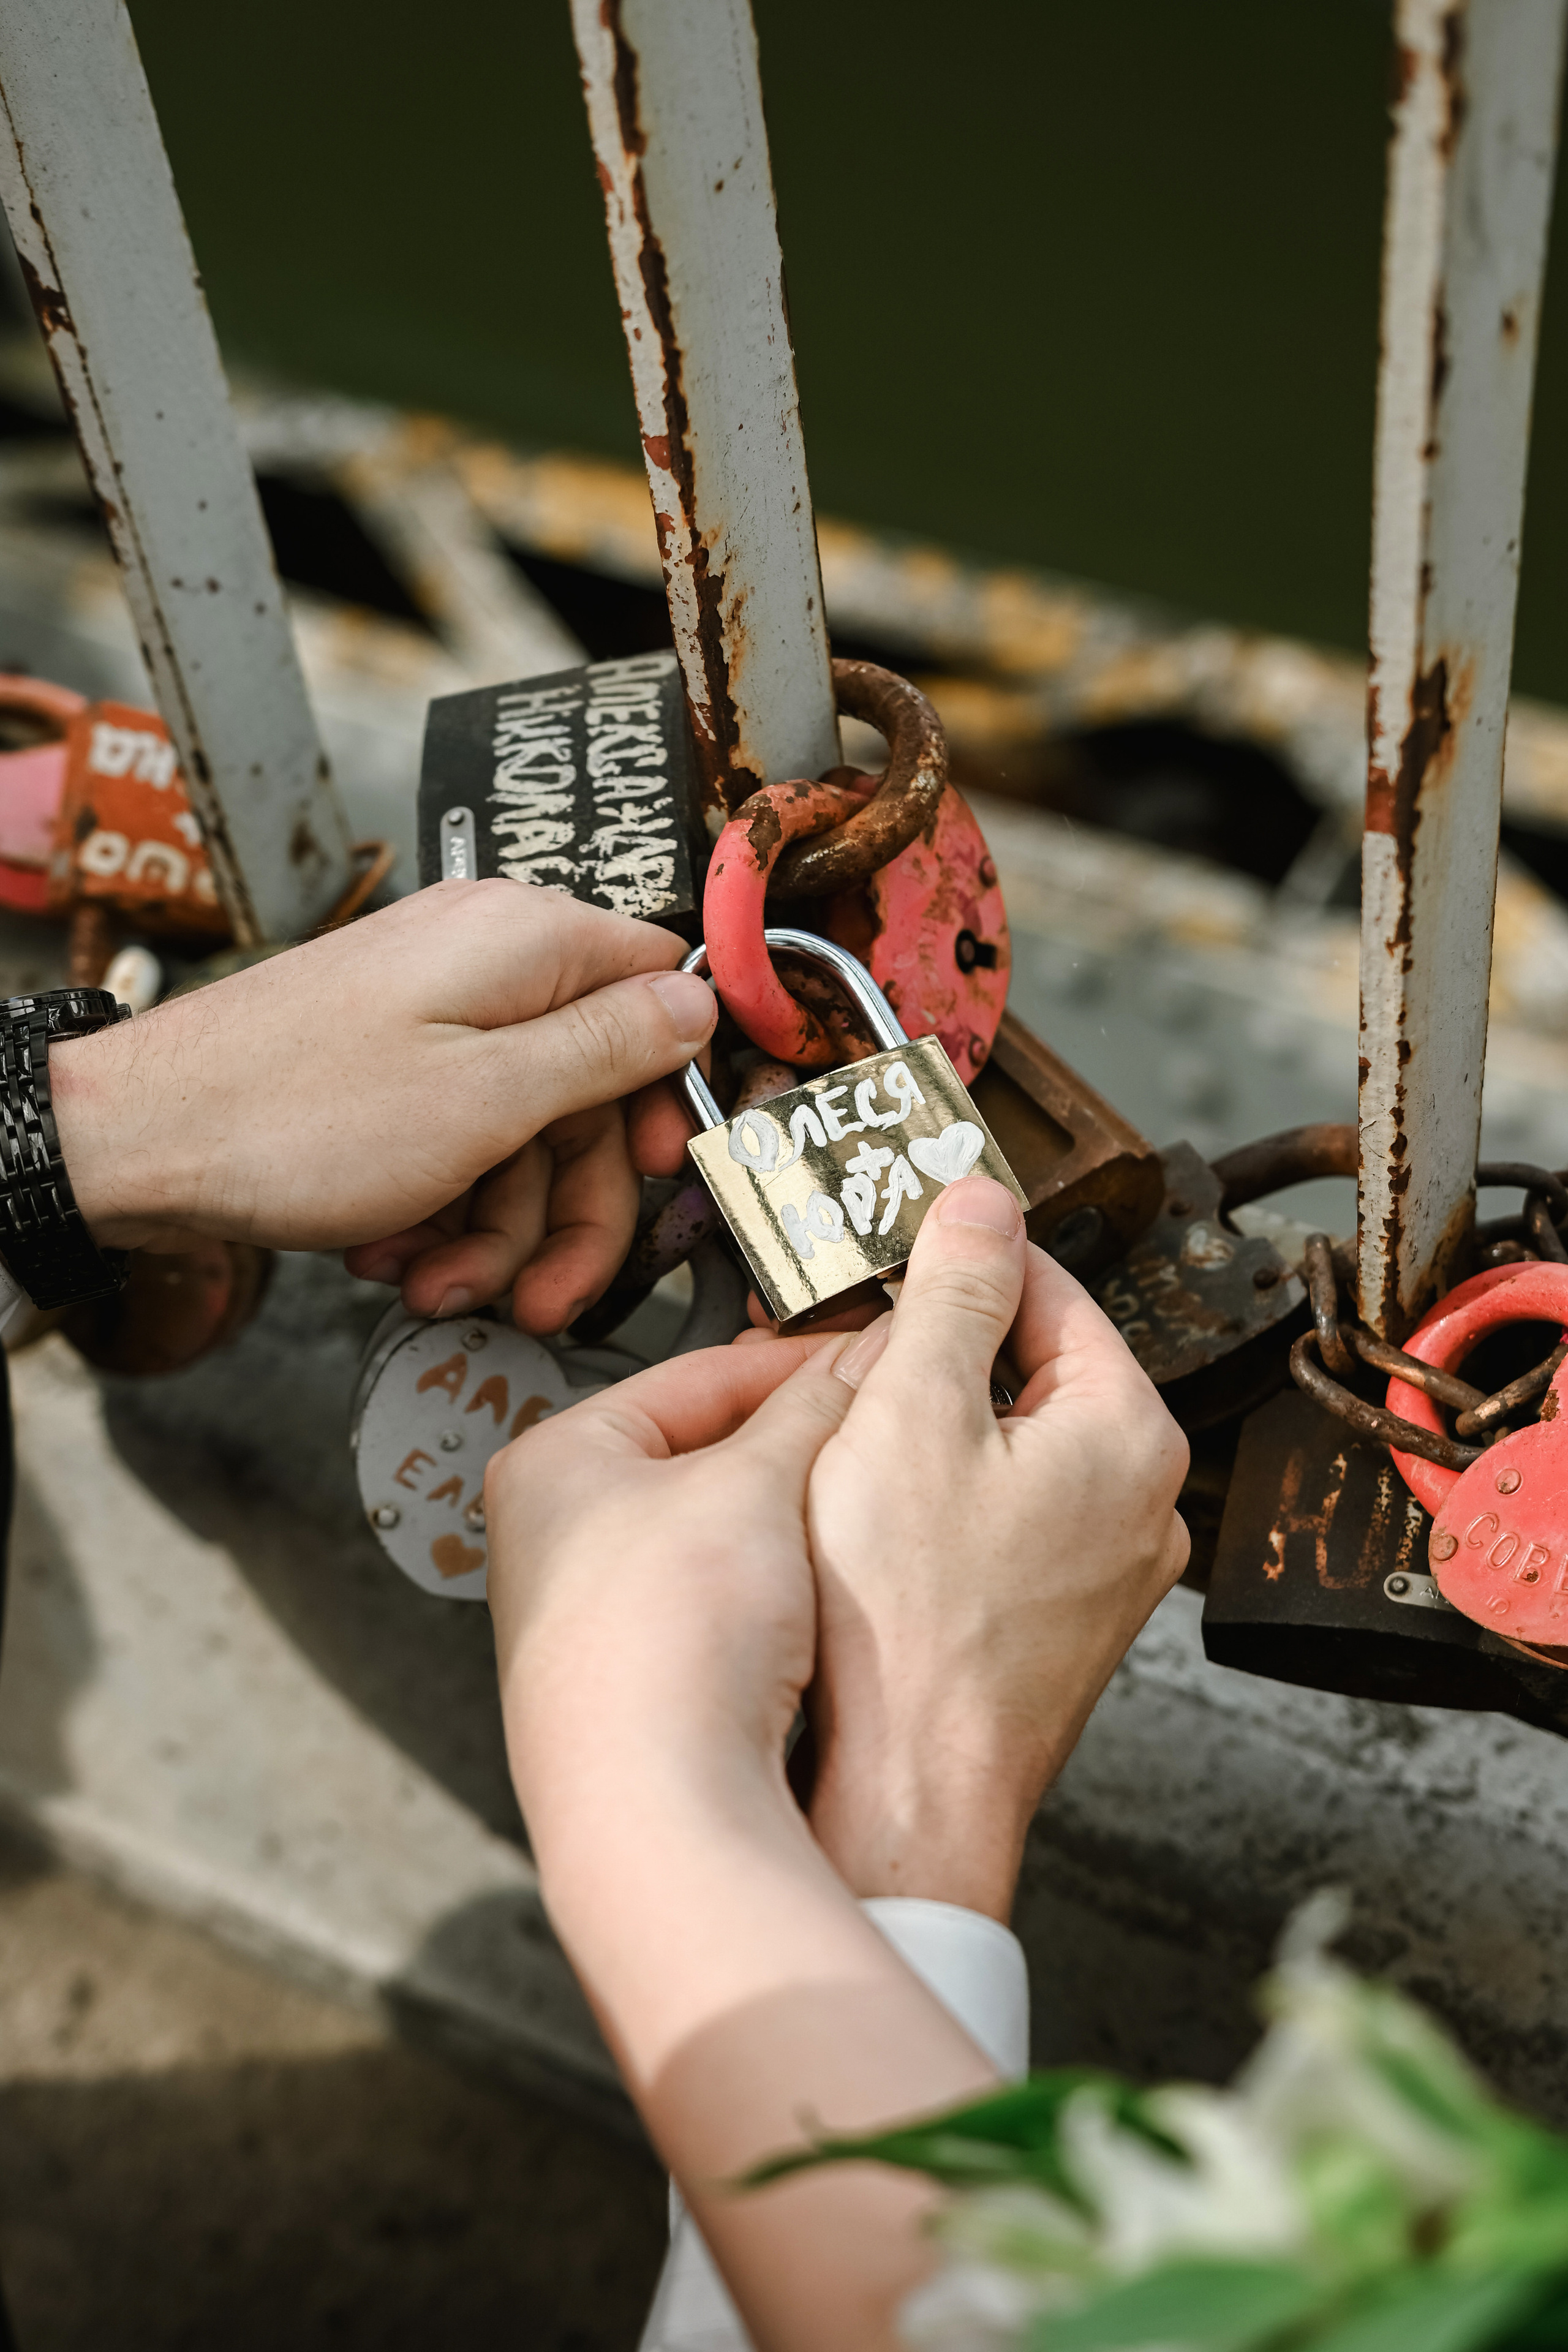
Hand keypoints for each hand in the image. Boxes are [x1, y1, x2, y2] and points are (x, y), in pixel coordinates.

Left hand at [48, 879, 716, 1333]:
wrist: (136, 1143)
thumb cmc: (299, 1118)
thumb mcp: (489, 1100)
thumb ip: (610, 1049)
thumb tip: (702, 1000)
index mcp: (526, 942)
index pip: (659, 989)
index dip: (672, 1093)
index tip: (664, 1174)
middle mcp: (485, 963)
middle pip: (592, 1094)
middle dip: (566, 1211)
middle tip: (544, 1297)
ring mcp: (431, 1014)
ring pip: (523, 1135)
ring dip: (493, 1230)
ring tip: (434, 1286)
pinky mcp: (389, 1065)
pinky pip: (458, 1140)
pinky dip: (439, 1208)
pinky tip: (395, 1254)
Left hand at [485, 1335, 996, 2351]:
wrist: (659, 1818)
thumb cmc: (665, 1648)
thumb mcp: (756, 1484)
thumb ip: (814, 1408)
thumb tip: (857, 1358)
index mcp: (552, 1464)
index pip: (694, 1374)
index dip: (795, 1363)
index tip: (867, 1363)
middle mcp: (554, 1543)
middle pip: (707, 1458)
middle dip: (796, 1453)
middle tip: (874, 1440)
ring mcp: (592, 1627)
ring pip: (724, 1544)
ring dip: (793, 1532)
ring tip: (853, 1526)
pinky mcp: (639, 1699)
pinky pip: (725, 1621)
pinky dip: (777, 1605)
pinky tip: (822, 1614)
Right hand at [805, 1173, 1189, 1921]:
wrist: (904, 1799)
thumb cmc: (906, 1627)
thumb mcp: (912, 1412)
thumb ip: (954, 1292)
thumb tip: (983, 1199)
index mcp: (1129, 1433)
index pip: (1050, 1292)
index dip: (961, 1258)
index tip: (900, 1244)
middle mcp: (1143, 1505)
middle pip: (1032, 1372)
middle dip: (940, 1351)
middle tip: (851, 1347)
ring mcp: (1106, 1575)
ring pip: (1013, 1452)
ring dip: (935, 1429)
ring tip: (848, 1440)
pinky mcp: (1059, 1628)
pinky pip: (1005, 1526)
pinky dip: (943, 1505)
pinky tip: (874, 1526)